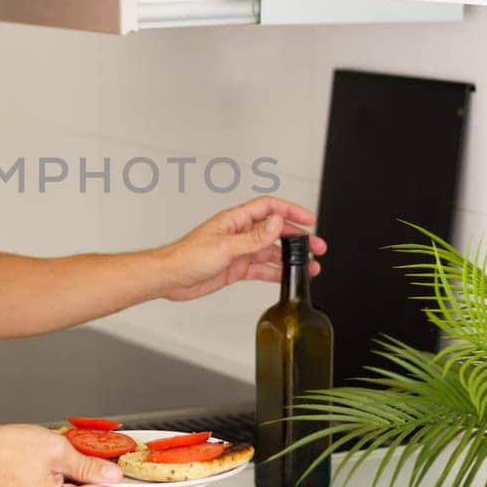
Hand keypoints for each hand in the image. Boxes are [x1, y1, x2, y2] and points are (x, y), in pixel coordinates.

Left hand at [157, 195, 324, 301]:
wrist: (170, 278)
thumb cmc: (187, 256)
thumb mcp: (225, 246)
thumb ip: (254, 236)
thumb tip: (277, 222)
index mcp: (235, 220)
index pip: (269, 208)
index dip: (290, 211)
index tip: (309, 219)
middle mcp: (239, 233)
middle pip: (275, 230)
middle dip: (297, 237)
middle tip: (316, 246)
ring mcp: (239, 251)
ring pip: (271, 251)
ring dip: (290, 258)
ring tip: (309, 266)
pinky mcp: (236, 267)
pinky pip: (261, 268)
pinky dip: (275, 272)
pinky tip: (287, 276)